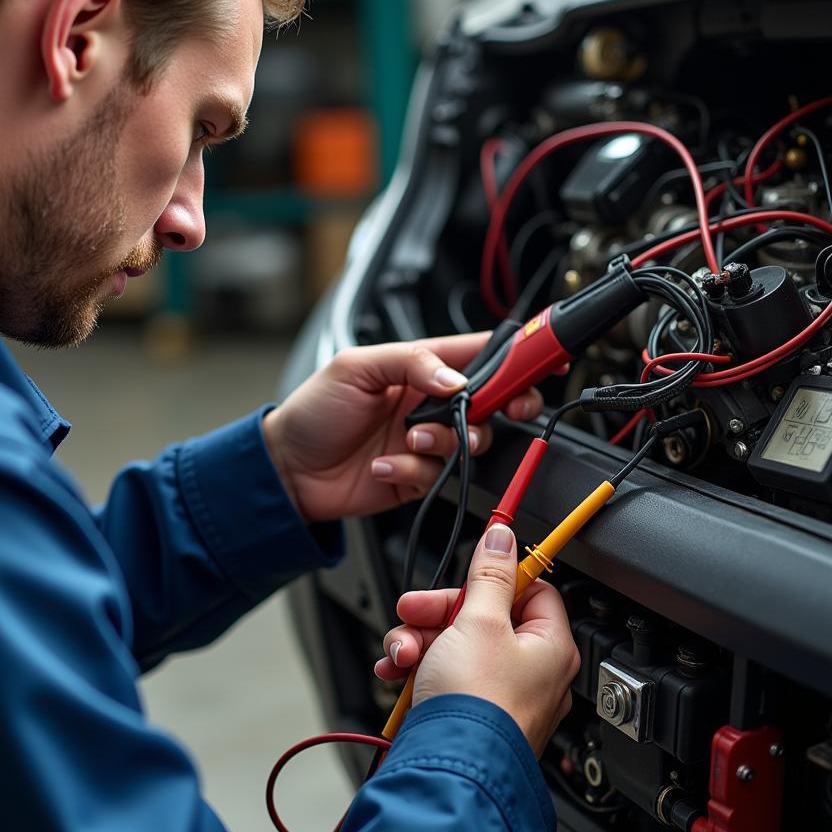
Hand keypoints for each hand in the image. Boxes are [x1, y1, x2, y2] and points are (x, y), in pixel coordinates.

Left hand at [262, 334, 543, 524]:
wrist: (287, 470)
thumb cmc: (312, 411)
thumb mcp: (356, 367)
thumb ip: (411, 363)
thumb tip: (457, 379)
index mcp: (420, 367)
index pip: (479, 354)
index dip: (516, 355)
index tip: (544, 358)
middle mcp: (429, 403)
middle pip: (493, 402)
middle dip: (502, 408)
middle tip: (491, 413)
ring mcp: (426, 442)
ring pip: (472, 443)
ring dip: (444, 443)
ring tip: (408, 441)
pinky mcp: (418, 476)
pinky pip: (439, 476)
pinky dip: (412, 471)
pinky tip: (383, 465)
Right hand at [374, 524, 578, 756]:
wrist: (449, 769)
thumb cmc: (476, 705)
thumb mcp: (478, 621)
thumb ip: (489, 574)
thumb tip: (503, 537)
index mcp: (550, 645)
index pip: (531, 590)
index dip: (495, 577)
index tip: (470, 568)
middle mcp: (531, 671)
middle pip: (482, 615)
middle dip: (437, 613)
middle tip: (413, 611)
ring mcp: (498, 693)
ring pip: (454, 643)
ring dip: (419, 639)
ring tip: (401, 653)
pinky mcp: (467, 711)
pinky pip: (442, 674)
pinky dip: (417, 667)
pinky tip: (396, 670)